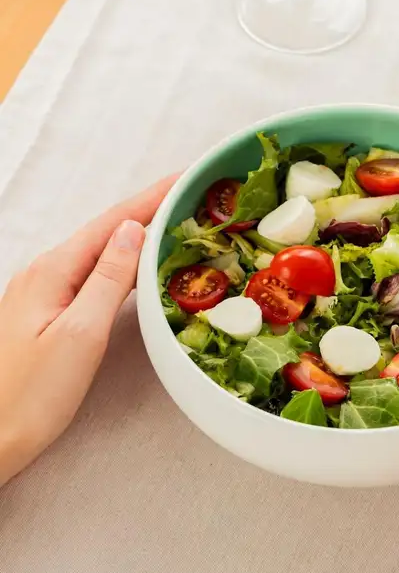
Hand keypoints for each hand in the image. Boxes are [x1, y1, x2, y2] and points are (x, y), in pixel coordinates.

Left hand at [0, 176, 175, 486]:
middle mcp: (46, 272)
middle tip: (193, 195)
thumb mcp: (80, 335)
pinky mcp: (51, 312)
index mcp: (52, 271)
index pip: (112, 222)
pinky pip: (94, 274)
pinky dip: (125, 262)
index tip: (187, 176)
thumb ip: (108, 279)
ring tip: (178, 221)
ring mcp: (46, 292)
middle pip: (108, 230)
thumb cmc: (30, 396)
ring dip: (140, 232)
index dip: (152, 198)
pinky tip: (141, 266)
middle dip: (150, 207)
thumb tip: (133, 232)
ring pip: (102, 251)